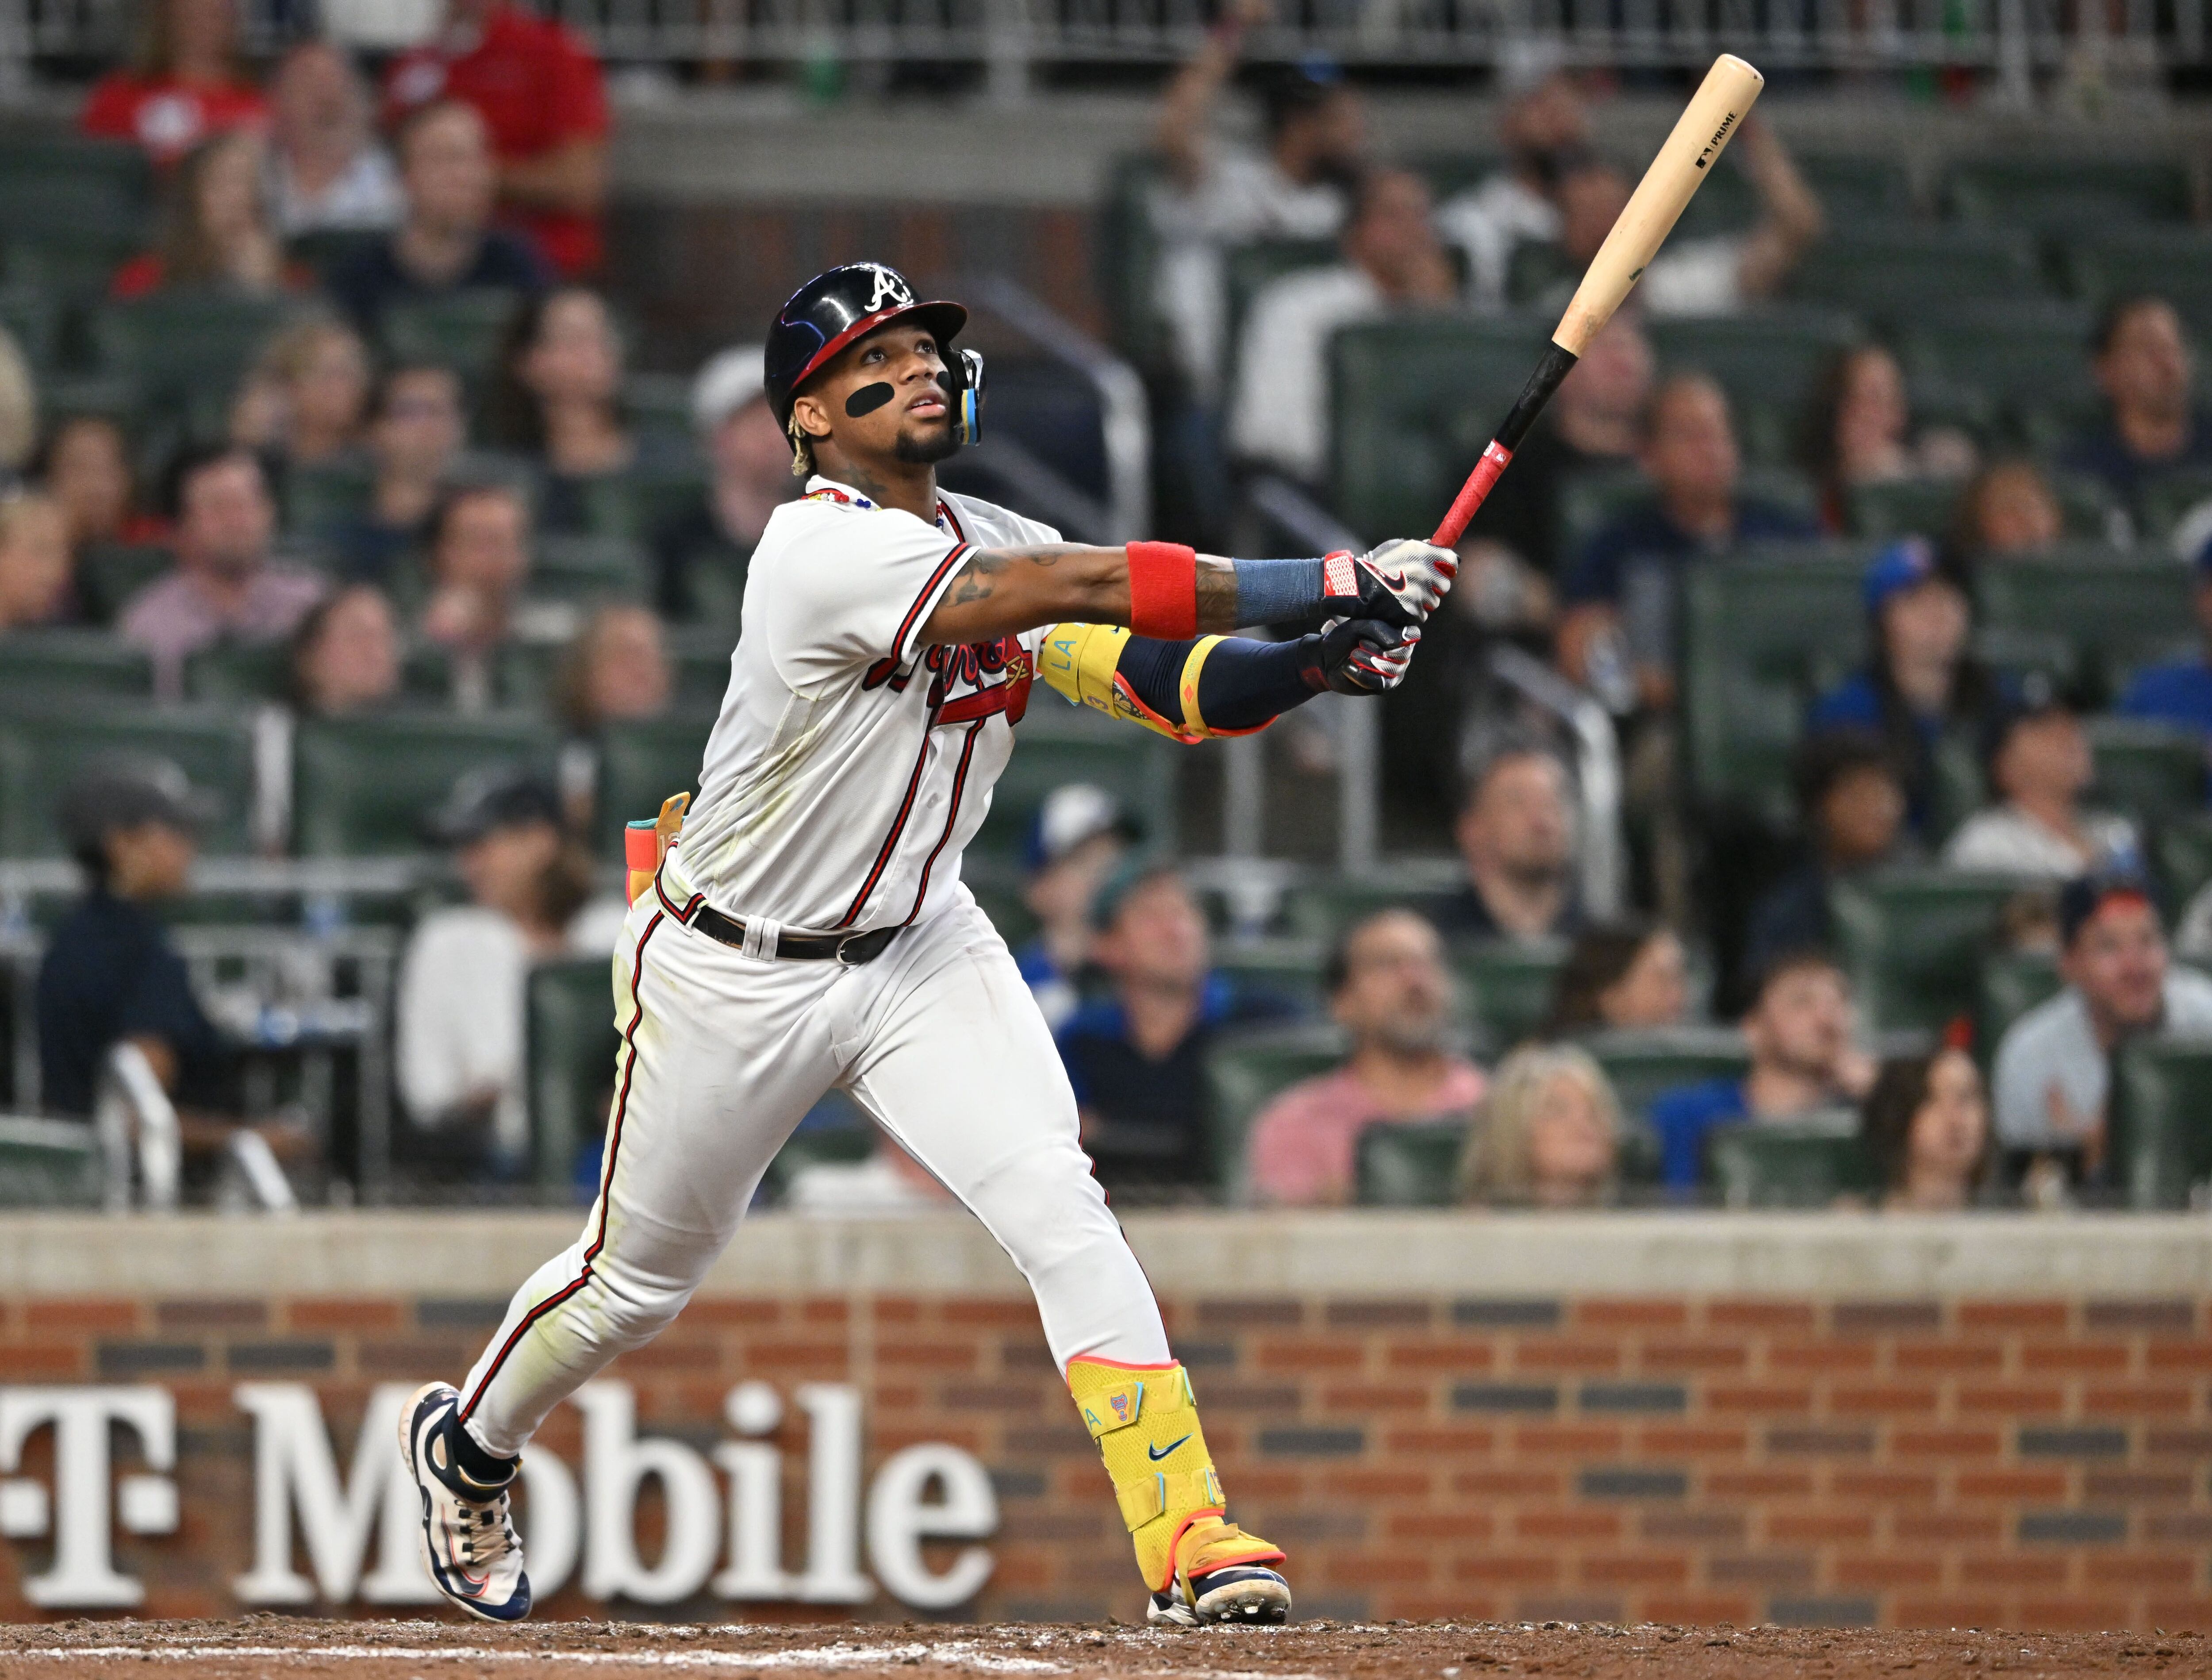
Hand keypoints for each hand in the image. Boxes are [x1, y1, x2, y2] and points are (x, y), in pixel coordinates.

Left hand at [1301, 619, 1420, 695]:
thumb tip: (1397, 641)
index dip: (1402, 634)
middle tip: (1360, 644)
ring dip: (1369, 661)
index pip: (1412, 634)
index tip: (1383, 632)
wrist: (1324, 657)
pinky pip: (1381, 683)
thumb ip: (1378, 628)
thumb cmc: (1343, 638)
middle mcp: (1401, 653)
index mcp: (1397, 633)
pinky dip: (1363, 675)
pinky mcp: (1383, 686)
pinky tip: (1349, 668)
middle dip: (1378, 649)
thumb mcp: (1358, 625)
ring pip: (1391, 669)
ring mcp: (1394, 671)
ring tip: (1353, 655)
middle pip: (1402, 654)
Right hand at [1321, 539, 1457, 628]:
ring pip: (1434, 601)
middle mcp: (1423, 573)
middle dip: (1435, 586)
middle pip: (1445, 584)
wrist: (1356, 588)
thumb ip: (1418, 547)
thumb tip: (1434, 546)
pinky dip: (1414, 613)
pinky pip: (1422, 615)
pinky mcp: (1413, 612)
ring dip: (1424, 600)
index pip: (1451, 561)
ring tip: (1404, 596)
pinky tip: (1399, 606)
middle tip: (1420, 586)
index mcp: (1421, 553)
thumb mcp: (1395, 548)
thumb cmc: (1374, 566)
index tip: (1445, 571)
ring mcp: (1419, 594)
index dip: (1449, 567)